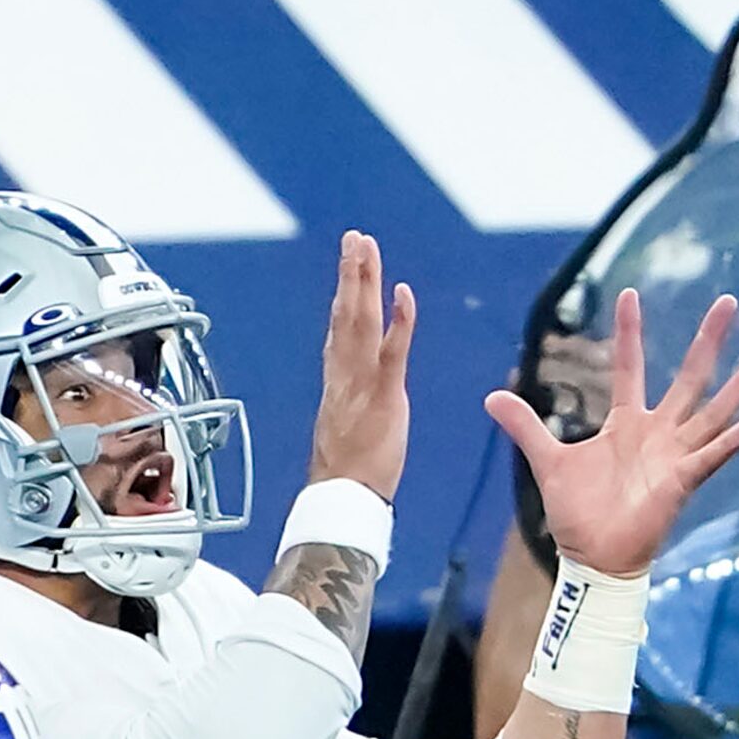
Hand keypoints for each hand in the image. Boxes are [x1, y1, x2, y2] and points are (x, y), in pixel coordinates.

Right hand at [308, 230, 415, 501]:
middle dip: (350, 275)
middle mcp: (344, 377)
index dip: (344, 297)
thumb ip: (352, 410)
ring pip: (360, 322)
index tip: (348, 269)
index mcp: (337, 385)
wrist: (343, 500)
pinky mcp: (384, 396)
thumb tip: (353, 409)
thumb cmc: (348, 477)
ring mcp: (362, 384)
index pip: (339, 331)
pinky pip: (392, 351)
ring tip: (366, 246)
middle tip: (355, 239)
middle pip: (345, 315)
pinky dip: (397, 320)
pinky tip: (402, 292)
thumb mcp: (348, 434)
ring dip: (364, 281)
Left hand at [484, 290, 738, 577]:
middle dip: (708, 340)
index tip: (630, 293)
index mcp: (626, 423)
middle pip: (689, 377)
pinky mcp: (681, 482)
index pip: (630, 365)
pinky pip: (712, 457)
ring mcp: (674, 456)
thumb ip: (526, 426)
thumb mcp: (548, 460)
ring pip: (713, 412)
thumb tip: (491, 396)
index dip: (629, 331)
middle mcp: (657, 432)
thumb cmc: (578, 513)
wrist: (592, 558)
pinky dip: (733, 441)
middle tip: (728, 301)